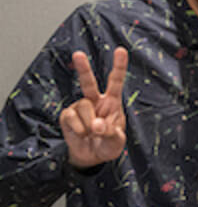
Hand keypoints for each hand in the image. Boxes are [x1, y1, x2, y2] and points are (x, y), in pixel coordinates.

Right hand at [59, 47, 128, 169]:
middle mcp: (95, 100)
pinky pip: (72, 119)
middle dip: (83, 68)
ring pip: (84, 108)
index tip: (121, 50)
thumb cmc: (108, 145)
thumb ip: (111, 133)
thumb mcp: (117, 142)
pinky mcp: (67, 115)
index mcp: (112, 102)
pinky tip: (82, 134)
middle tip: (78, 54)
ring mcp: (80, 106)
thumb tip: (97, 125)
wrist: (92, 156)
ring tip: (93, 133)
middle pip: (88, 82)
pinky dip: (79, 130)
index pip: (116, 81)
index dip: (119, 66)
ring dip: (90, 125)